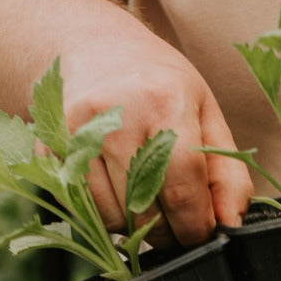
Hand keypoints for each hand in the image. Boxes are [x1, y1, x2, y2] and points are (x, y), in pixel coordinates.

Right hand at [60, 36, 251, 245]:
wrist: (95, 47)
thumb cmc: (159, 85)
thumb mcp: (206, 115)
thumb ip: (227, 174)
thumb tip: (231, 224)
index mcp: (164, 102)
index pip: (182, 189)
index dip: (195, 225)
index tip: (201, 233)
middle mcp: (115, 117)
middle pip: (145, 210)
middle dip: (167, 232)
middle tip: (176, 222)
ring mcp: (75, 134)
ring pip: (111, 218)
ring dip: (135, 226)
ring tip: (145, 200)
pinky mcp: (49, 150)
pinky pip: (82, 210)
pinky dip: (104, 213)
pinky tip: (115, 187)